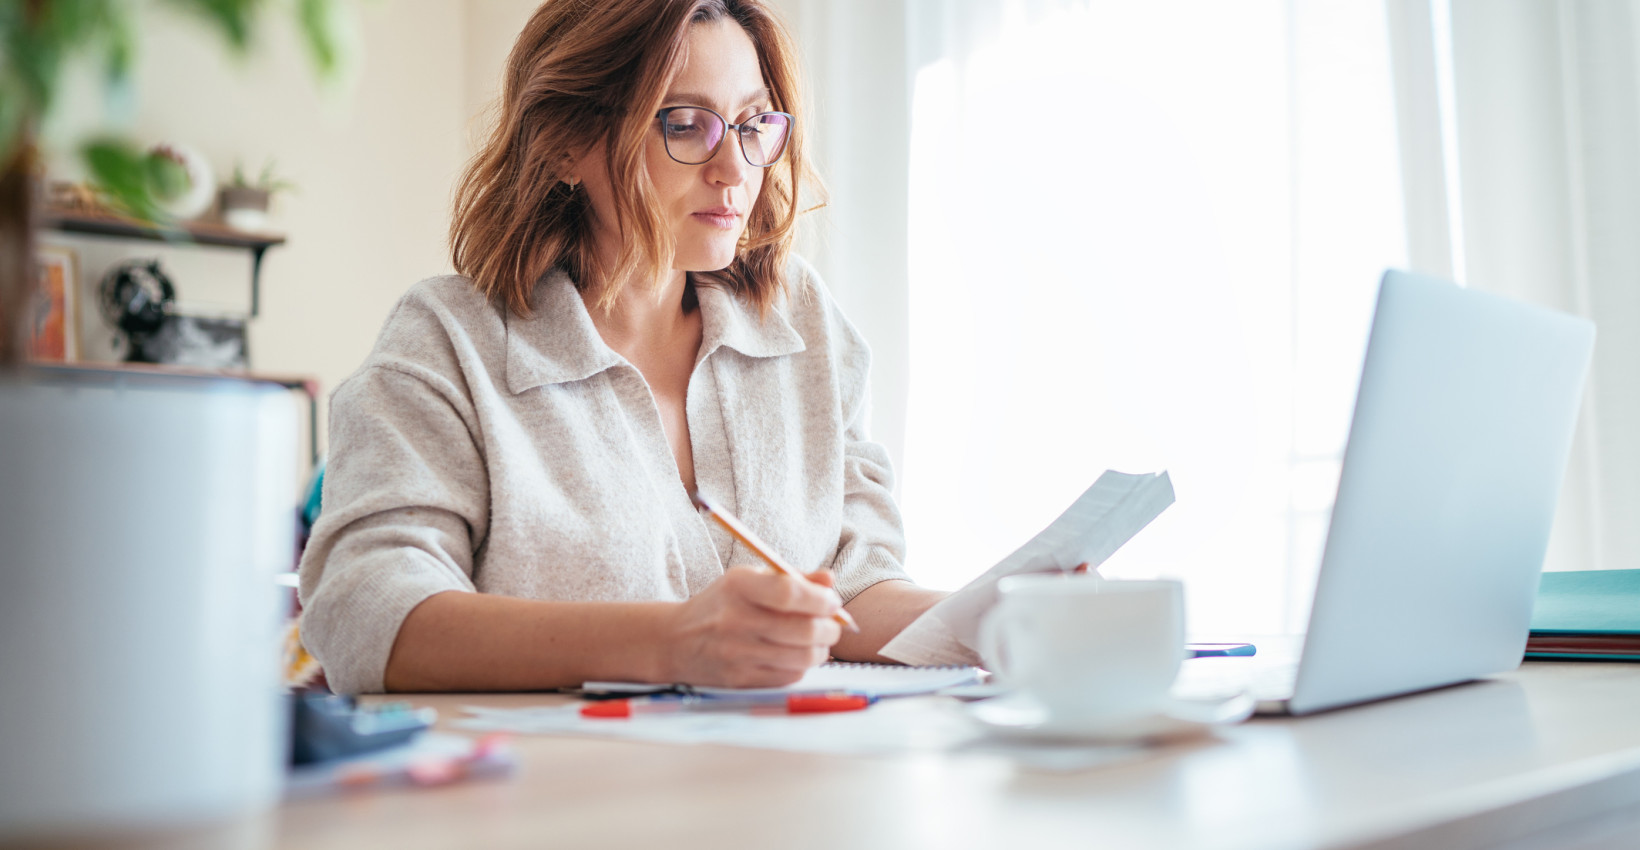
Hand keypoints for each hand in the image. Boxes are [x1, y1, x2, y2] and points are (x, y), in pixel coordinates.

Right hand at [660, 565, 843, 688]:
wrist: (675, 641)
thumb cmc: (722, 605)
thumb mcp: (749, 580)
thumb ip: (792, 579)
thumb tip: (830, 580)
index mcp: (738, 586)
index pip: (789, 593)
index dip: (820, 599)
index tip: (832, 601)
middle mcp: (736, 620)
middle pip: (803, 630)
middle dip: (830, 628)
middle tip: (833, 624)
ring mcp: (737, 654)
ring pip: (803, 657)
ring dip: (821, 649)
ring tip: (818, 641)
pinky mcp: (741, 679)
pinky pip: (790, 676)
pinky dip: (802, 666)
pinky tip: (796, 655)